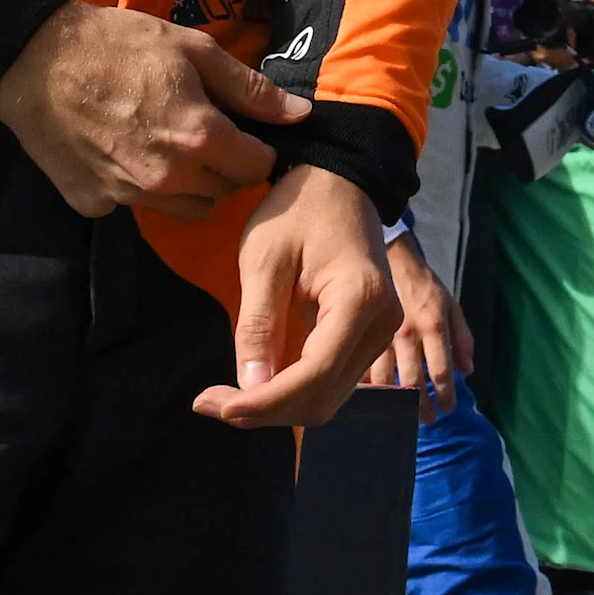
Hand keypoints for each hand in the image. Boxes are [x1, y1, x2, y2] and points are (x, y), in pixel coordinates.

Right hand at [0, 0, 305, 219]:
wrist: (34, 60)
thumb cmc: (120, 44)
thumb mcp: (195, 50)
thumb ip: (250, 90)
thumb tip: (300, 116)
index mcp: (198, 137)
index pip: (257, 167)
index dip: (260, 148)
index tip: (247, 131)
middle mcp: (166, 178)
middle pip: (224, 192)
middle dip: (228, 166)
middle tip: (209, 132)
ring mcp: (126, 197)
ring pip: (186, 208)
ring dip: (192, 185)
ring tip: (173, 144)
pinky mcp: (92, 205)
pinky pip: (136, 208)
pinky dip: (142, 188)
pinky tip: (127, 152)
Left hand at [195, 164, 400, 429]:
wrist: (340, 183)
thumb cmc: (298, 210)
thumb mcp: (265, 260)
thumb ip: (258, 325)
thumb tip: (249, 387)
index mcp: (361, 299)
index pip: (314, 375)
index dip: (263, 402)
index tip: (212, 404)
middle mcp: (383, 323)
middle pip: (323, 396)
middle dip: (265, 411)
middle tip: (209, 402)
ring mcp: (384, 332)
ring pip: (329, 398)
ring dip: (277, 407)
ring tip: (228, 396)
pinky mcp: (372, 336)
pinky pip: (332, 382)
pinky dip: (293, 393)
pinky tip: (258, 384)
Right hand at [364, 234, 475, 415]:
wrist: (394, 261)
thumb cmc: (426, 287)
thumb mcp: (453, 306)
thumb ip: (463, 338)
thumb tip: (467, 371)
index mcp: (434, 326)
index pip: (440, 371)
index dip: (445, 396)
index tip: (448, 409)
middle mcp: (408, 334)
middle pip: (412, 383)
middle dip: (422, 408)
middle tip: (429, 420)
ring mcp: (382, 337)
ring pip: (385, 382)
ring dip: (396, 404)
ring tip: (405, 415)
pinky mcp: (363, 336)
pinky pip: (363, 370)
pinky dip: (370, 389)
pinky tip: (377, 399)